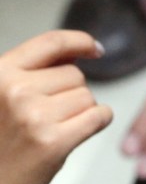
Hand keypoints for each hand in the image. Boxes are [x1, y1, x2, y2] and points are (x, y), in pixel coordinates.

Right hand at [0, 30, 112, 183]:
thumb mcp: (2, 98)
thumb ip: (32, 73)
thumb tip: (78, 53)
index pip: (50, 42)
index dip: (79, 41)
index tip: (95, 48)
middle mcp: (14, 90)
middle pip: (74, 75)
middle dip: (72, 93)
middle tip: (49, 118)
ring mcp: (34, 116)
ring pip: (87, 97)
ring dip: (81, 112)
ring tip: (55, 129)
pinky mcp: (53, 142)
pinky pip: (98, 117)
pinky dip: (99, 121)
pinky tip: (80, 132)